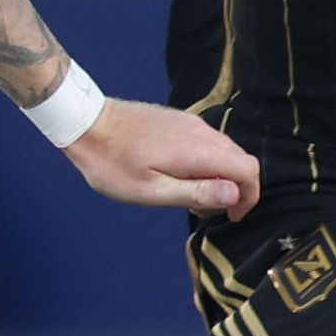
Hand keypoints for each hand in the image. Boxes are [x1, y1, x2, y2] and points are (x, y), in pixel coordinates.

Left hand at [66, 100, 259, 216]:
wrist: (86, 123)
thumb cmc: (113, 163)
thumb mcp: (152, 190)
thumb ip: (197, 192)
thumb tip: (235, 195)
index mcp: (200, 151)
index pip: (248, 170)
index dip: (249, 196)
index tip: (232, 215)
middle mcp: (202, 132)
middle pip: (239, 160)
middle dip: (232, 189)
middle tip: (204, 210)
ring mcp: (190, 123)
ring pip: (223, 152)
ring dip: (217, 177)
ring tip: (187, 197)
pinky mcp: (178, 120)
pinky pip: (205, 143)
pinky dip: (204, 163)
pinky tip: (177, 176)